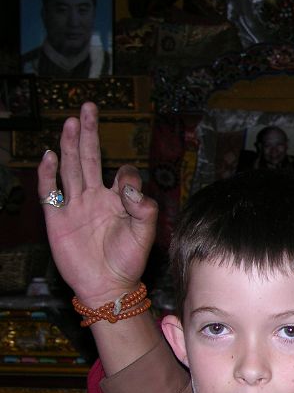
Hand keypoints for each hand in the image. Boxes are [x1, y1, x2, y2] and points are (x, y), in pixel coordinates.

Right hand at [38, 102, 156, 305]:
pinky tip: (50, 155)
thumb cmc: (129, 261)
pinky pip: (50, 192)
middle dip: (90, 133)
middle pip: (90, 158)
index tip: (128, 187)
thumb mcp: (146, 234)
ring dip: (70, 144)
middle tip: (89, 107)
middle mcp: (95, 198)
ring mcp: (75, 206)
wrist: (108, 286)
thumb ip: (144, 208)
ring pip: (71, 168)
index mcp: (118, 200)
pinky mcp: (58, 219)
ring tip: (72, 121)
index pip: (123, 174)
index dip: (127, 174)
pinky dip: (48, 174)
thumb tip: (128, 184)